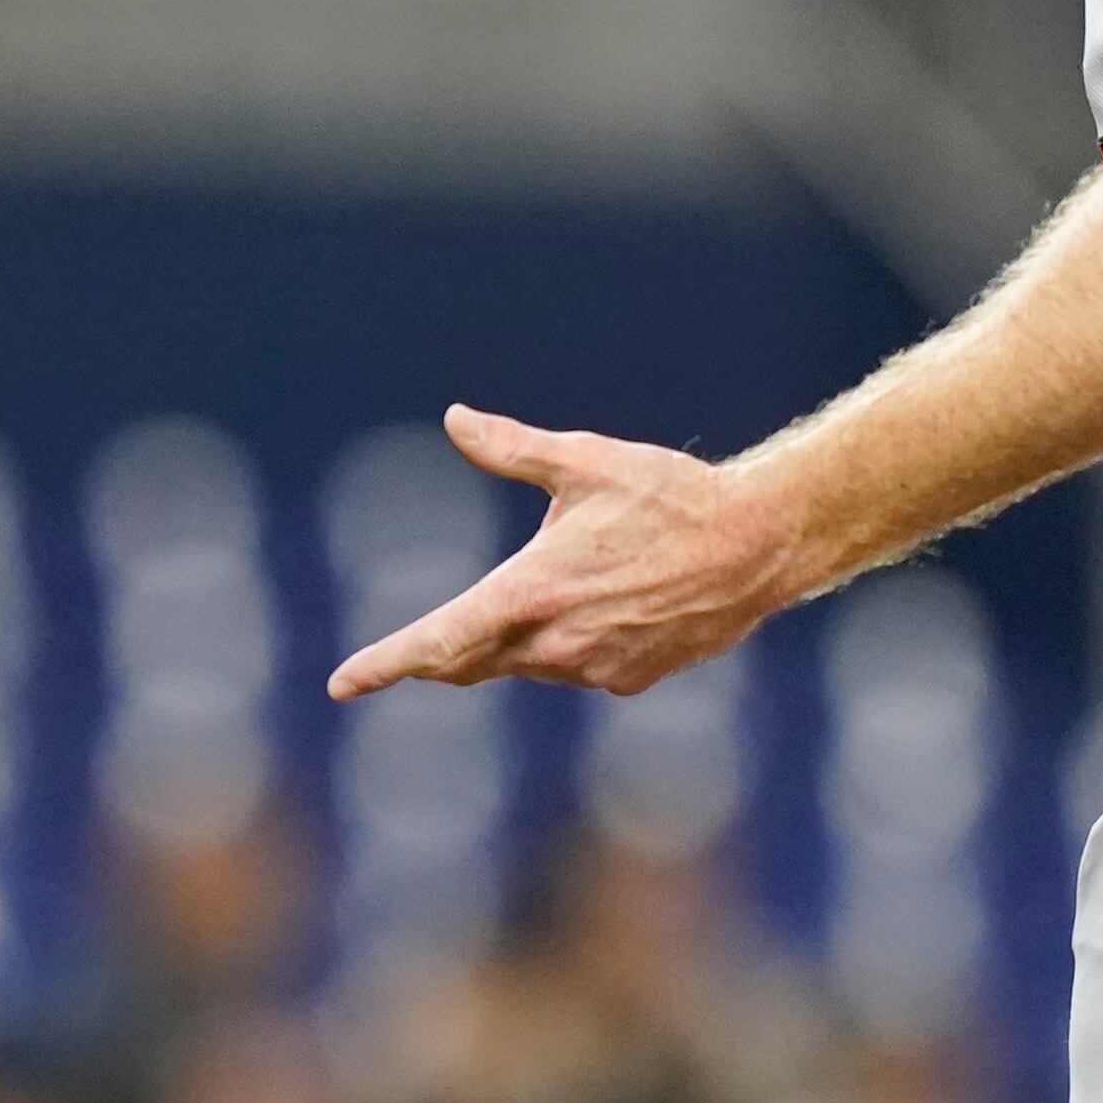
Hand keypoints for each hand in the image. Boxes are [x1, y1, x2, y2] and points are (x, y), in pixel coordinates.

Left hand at [327, 406, 797, 700]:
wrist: (759, 543)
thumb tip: (456, 419)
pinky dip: (567, 645)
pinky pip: (573, 668)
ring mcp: (592, 670)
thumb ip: (510, 445)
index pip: (439, 640)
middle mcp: (555, 644)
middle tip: (408, 656)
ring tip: (567, 583)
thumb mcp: (584, 461)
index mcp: (530, 592)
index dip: (385, 664)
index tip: (342, 683)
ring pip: (525, 664)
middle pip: (471, 662)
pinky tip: (608, 603)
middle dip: (440, 655)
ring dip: (517, 639)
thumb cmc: (668, 495)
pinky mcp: (626, 680)